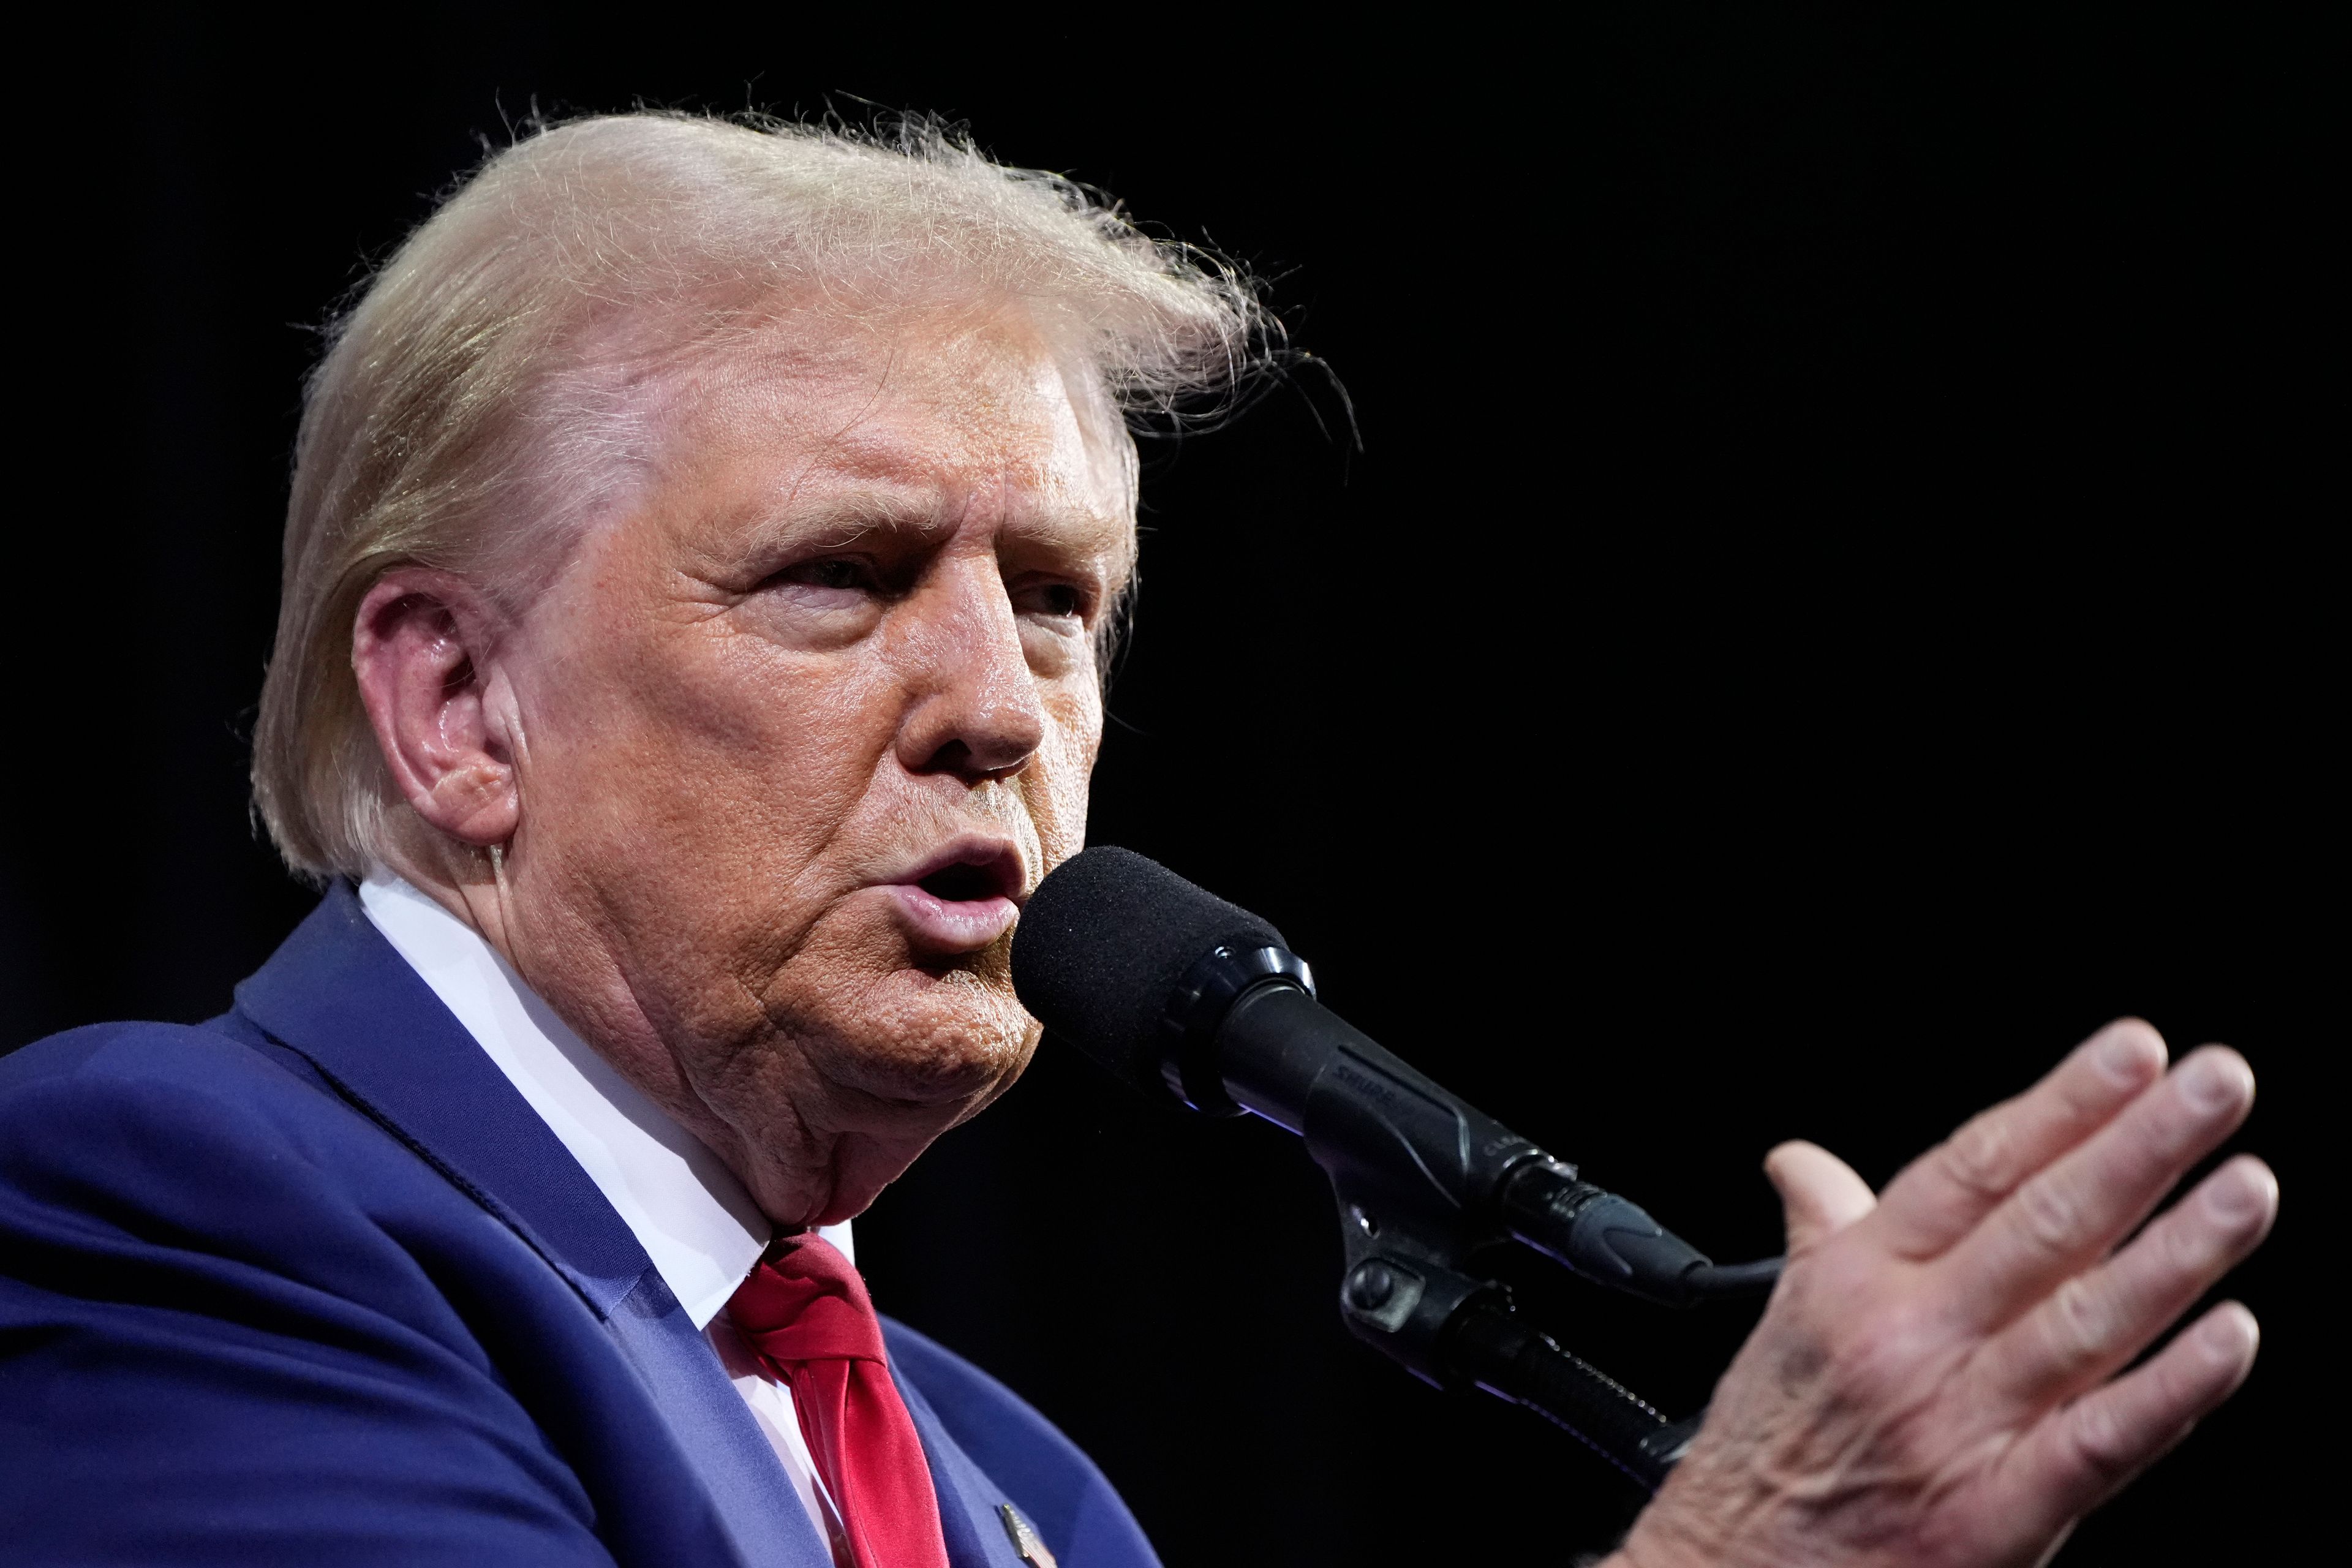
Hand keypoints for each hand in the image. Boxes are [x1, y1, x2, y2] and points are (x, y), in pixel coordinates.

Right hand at [1611, 1020, 2274, 1567]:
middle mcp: (1908, 1338)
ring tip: (2246, 1185)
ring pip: (2084, 1319)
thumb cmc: (1767, 1451)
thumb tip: (1802, 1162)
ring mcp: (1957, 1425)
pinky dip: (2169, 1390)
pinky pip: (2101, 1442)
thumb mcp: (1779, 1325)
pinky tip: (2230, 1338)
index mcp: (1855, 1281)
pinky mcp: (1998, 1514)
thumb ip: (1819, 1232)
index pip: (1974, 1168)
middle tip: (2217, 1083)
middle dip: (2139, 1146)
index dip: (2060, 1104)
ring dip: (2176, 1250)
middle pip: (2041, 1223)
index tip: (2133, 1050)